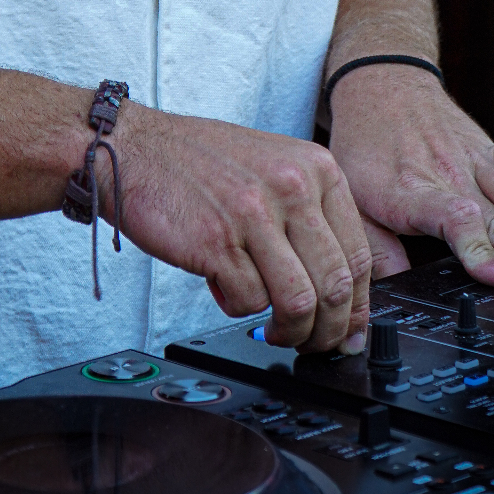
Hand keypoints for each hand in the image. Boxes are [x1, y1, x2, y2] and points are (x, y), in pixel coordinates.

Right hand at [106, 103, 372, 352]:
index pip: (359, 254)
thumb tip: (343, 286)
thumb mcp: (273, 167)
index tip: (350, 329)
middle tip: (313, 344)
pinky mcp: (218, 242)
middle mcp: (292, 186)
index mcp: (316, 168)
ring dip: (290, 331)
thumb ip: (309, 213)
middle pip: (336, 285)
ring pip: (300, 301)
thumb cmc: (198, 161)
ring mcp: (255, 214)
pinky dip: (239, 308)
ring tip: (274, 331)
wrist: (133, 149)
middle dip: (328, 331)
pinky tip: (226, 289)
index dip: (358, 305)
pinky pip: (249, 301)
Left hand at [327, 64, 493, 287]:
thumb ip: (372, 250)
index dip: (478, 252)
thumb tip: (387, 295)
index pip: (452, 224)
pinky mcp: (486, 149)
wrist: (376, 86)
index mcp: (414, 196)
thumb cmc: (363, 148)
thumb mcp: (348, 201)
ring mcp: (471, 163)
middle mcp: (450, 179)